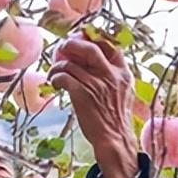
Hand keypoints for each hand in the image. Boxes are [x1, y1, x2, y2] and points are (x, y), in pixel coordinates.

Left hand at [49, 35, 139, 177]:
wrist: (114, 138)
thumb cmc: (116, 118)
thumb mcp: (123, 93)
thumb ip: (113, 77)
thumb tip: (93, 64)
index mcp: (123, 73)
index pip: (110, 46)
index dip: (93, 40)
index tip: (81, 39)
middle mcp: (110, 75)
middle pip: (89, 48)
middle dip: (72, 44)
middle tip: (62, 47)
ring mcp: (96, 84)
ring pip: (70, 64)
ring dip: (57, 66)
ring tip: (53, 73)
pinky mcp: (82, 94)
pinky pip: (64, 76)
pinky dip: (55, 78)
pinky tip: (55, 83)